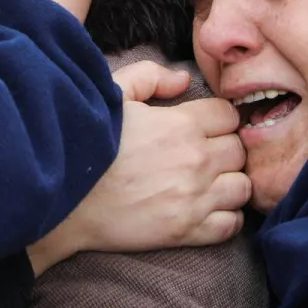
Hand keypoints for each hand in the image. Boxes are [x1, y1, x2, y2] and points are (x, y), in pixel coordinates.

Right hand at [27, 69, 248, 275]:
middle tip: (206, 153)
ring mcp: (194, 199)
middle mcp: (196, 161)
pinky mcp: (187, 231)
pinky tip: (209, 208)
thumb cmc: (89, 143)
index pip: (229, 115)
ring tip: (210, 181)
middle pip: (240, 150)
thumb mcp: (113, 94)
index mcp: (181, 124)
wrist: (64, 199)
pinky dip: (227, 216)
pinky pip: (232, 224)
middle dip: (226, 148)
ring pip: (243, 187)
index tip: (204, 125)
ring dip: (230, 182)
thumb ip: (150, 76)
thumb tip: (184, 79)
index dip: (218, 117)